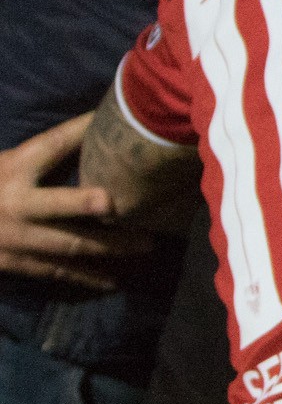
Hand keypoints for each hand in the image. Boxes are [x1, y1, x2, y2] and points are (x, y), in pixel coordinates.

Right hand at [0, 115, 152, 290]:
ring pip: (66, 243)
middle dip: (82, 204)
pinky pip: (56, 272)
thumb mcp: (7, 161)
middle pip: (56, 204)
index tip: (108, 122)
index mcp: (14, 168)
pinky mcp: (14, 263)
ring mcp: (15, 237)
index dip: (78, 132)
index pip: (51, 146)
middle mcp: (15, 203)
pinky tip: (113, 281)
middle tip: (112, 202)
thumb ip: (46, 153)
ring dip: (108, 247)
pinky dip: (86, 278)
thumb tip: (96, 127)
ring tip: (145, 245)